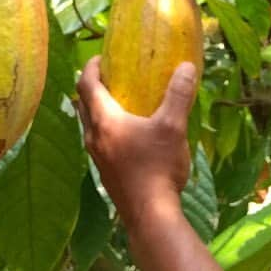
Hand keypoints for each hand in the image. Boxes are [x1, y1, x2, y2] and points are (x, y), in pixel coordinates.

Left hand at [75, 55, 198, 218]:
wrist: (150, 214)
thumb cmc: (157, 166)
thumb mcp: (173, 126)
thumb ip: (179, 94)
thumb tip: (187, 66)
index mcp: (104, 121)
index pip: (86, 85)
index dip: (92, 67)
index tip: (102, 56)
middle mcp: (94, 137)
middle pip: (83, 104)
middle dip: (93, 86)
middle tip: (113, 75)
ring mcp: (97, 157)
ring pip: (89, 124)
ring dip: (99, 108)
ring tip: (122, 101)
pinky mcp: (105, 171)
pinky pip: (99, 140)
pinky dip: (107, 127)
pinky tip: (131, 133)